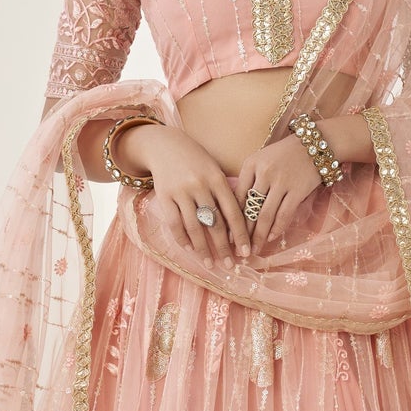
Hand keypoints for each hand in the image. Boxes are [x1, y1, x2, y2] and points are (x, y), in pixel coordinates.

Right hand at [128, 123, 252, 270]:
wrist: (165, 144)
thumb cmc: (196, 161)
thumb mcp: (214, 171)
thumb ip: (225, 194)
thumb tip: (237, 228)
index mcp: (217, 179)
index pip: (233, 212)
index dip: (241, 235)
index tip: (246, 253)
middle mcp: (200, 185)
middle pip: (215, 223)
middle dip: (224, 247)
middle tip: (229, 266)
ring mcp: (181, 191)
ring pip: (194, 227)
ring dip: (203, 249)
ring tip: (210, 263)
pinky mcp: (164, 196)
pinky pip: (174, 223)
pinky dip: (183, 239)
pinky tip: (190, 249)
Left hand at [230, 131, 325, 251]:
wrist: (316, 144)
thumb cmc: (285, 154)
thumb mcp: (262, 159)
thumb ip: (250, 180)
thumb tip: (238, 210)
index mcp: (251, 164)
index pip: (237, 196)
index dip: (231, 218)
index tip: (227, 235)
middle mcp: (264, 173)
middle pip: (249, 209)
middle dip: (243, 233)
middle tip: (238, 249)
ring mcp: (281, 182)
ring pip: (265, 215)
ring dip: (259, 236)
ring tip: (254, 250)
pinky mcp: (297, 190)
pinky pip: (284, 214)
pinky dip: (277, 228)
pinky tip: (271, 237)